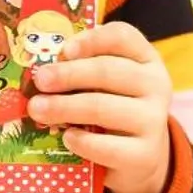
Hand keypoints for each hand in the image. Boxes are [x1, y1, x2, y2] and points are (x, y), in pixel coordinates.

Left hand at [26, 23, 175, 192]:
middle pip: (108, 71)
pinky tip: (66, 138)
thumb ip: (82, 68)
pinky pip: (108, 146)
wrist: (140, 155)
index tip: (65, 50)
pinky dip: (82, 141)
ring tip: (37, 109)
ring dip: (64, 107)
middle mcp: (155, 85)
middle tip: (40, 80)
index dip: (92, 40)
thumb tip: (43, 70)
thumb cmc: (112, 107)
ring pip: (103, 108)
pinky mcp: (144, 155)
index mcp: (145, 58)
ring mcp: (153, 121)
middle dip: (68, 75)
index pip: (122, 37)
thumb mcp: (103, 83)